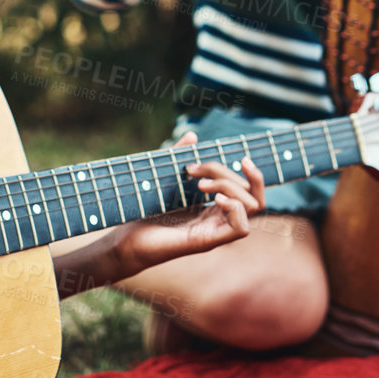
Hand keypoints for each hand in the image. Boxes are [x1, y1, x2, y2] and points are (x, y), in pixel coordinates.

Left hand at [113, 133, 267, 275]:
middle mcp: (218, 221)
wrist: (123, 239)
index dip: (255, 176)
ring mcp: (214, 232)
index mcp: (214, 209)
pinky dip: (234, 208)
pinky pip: (240, 228)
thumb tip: (192, 135)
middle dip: (226, 173)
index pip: (251, 194)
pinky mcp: (205, 242)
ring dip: (231, 188)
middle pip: (250, 195)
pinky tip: (213, 200)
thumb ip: (178, 157)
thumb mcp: (164, 179)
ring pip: (251, 208)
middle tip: (193, 171)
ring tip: (200, 185)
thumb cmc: (142, 212)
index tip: (243, 159)